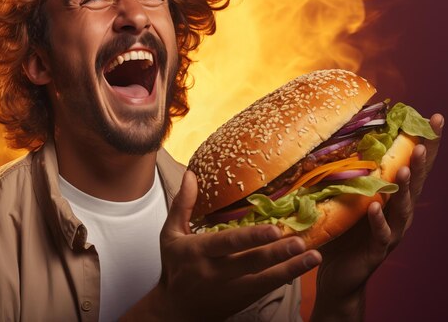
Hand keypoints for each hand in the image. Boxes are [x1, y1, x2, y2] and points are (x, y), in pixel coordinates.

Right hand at [123, 170, 321, 321]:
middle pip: (251, 263)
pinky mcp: (244, 298)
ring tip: (313, 256)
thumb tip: (191, 175)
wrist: (178, 310)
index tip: (272, 229)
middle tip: (300, 242)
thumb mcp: (170, 235)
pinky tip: (305, 265)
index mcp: (199, 252)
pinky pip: (268, 287)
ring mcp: (233, 288)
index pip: (227, 243)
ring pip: (265, 278)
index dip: (250, 238)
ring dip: (291, 267)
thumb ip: (182, 205)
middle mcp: (218, 272)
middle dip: (277, 253)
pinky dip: (287, 276)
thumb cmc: (176, 267)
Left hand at [311, 113, 443, 319]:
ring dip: (406, 188)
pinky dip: (379, 220)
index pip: (411, 166)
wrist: (338, 274)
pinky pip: (381, 234)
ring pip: (403, 208)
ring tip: (407, 169)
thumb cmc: (342, 232)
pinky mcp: (378, 250)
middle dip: (422, 161)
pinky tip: (376, 207)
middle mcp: (398, 213)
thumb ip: (345, 176)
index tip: (435, 119)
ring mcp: (391, 232)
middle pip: (416, 184)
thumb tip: (331, 141)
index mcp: (392, 197)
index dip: (425, 143)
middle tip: (424, 141)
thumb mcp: (344, 199)